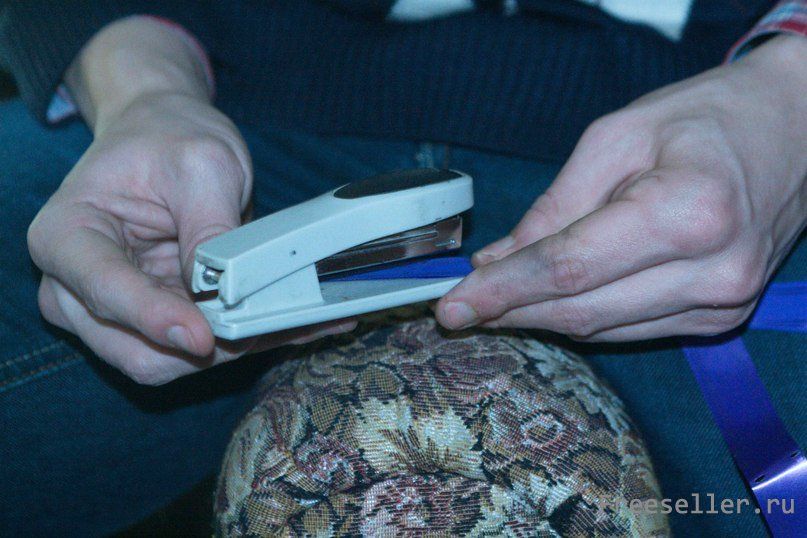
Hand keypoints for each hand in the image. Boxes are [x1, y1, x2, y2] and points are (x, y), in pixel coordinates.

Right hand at [27, 18, 353, 384]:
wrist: (162, 135)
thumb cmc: (168, 139)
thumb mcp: (201, 164)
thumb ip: (208, 228)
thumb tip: (220, 294)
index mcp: (65, 238)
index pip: (106, 292)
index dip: (155, 320)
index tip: (203, 336)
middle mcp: (74, 289)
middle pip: (135, 350)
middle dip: (203, 349)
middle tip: (267, 325)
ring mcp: (111, 314)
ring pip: (169, 363)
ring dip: (231, 351)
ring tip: (293, 322)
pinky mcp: (153, 324)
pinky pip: (195, 353)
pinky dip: (243, 343)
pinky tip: (291, 326)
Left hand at [437, 35, 806, 340]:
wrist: (795, 131)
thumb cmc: (705, 118)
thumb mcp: (616, 138)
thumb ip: (555, 206)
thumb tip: (498, 260)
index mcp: (689, 213)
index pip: (571, 269)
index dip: (503, 291)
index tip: (450, 306)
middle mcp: (713, 272)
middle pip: (583, 311)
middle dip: (512, 311)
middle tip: (457, 309)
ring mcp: (722, 303)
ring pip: (602, 331)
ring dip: (542, 318)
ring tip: (496, 301)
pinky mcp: (720, 317)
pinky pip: (630, 330)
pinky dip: (583, 318)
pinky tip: (549, 301)